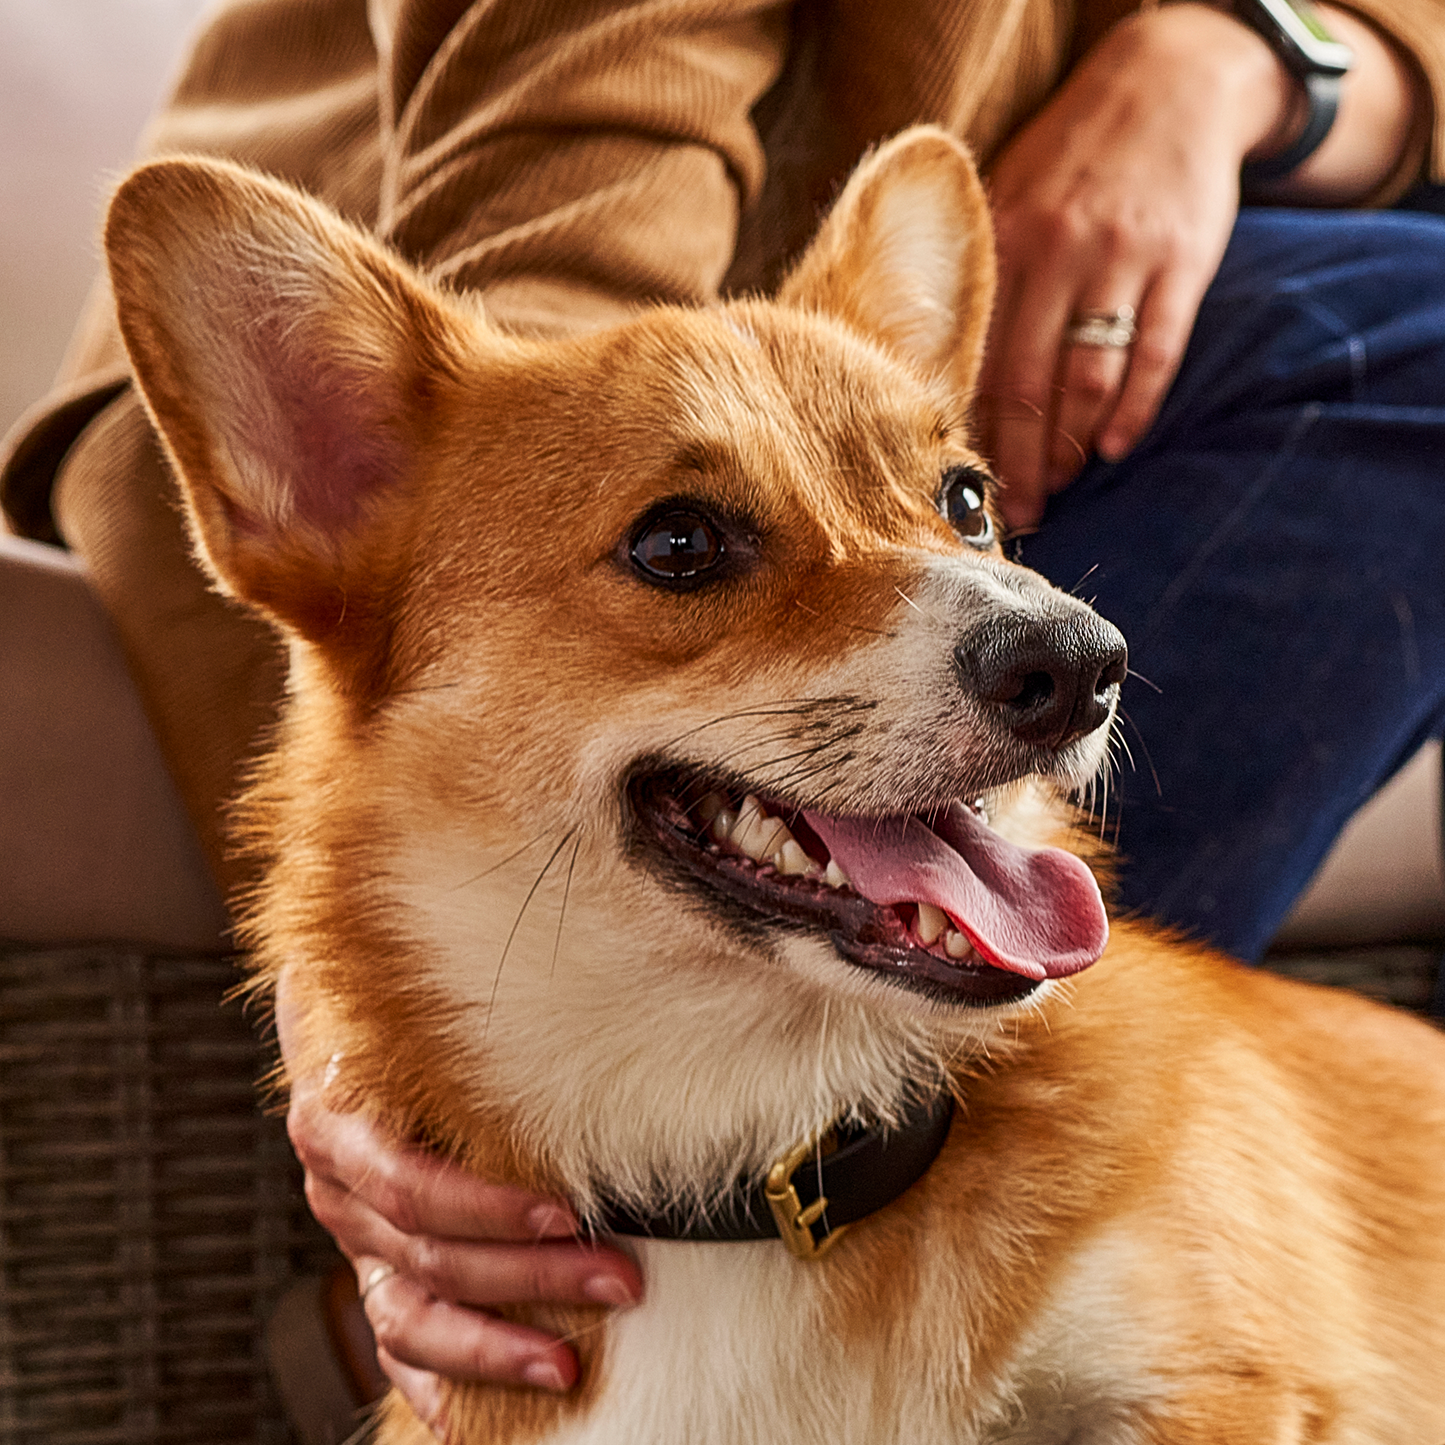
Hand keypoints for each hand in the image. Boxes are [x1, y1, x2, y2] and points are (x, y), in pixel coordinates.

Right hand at [276, 970, 643, 1431]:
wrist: (335, 1010)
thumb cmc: (398, 998)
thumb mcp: (417, 994)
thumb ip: (479, 1002)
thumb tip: (578, 956)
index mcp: (339, 1117)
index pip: (414, 1185)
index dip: (490, 1207)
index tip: (570, 1213)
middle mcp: (337, 1186)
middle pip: (429, 1254)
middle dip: (529, 1277)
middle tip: (620, 1282)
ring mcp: (352, 1237)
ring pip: (410, 1315)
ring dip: (491, 1347)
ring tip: (567, 1367)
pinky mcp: (369, 1269)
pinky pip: (392, 1341)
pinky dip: (433, 1380)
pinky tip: (471, 1417)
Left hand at [977, 3, 1296, 529]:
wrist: (1169, 80)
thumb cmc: (1072, 158)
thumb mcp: (1010, 197)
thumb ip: (981, 274)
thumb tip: (941, 370)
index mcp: (1003, 245)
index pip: (977, 360)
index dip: (968, 432)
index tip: (959, 483)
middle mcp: (1056, 253)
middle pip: (1026, 385)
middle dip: (1014, 461)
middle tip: (1011, 514)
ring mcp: (1119, 259)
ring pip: (1086, 378)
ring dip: (1068, 447)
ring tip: (1055, 490)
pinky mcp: (1179, 263)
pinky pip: (1154, 354)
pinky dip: (1132, 409)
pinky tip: (1112, 448)